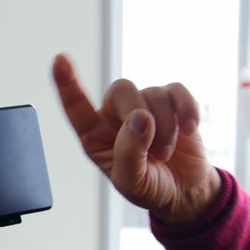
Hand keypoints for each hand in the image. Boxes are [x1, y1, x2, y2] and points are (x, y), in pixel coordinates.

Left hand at [52, 53, 220, 223]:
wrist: (183, 190)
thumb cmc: (149, 187)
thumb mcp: (132, 182)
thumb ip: (129, 153)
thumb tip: (140, 118)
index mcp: (95, 136)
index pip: (76, 107)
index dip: (67, 84)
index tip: (59, 60)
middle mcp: (115, 115)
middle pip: (120, 89)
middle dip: (140, 114)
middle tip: (156, 151)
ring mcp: (143, 105)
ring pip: (153, 93)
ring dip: (166, 127)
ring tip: (166, 154)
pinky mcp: (170, 102)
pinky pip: (177, 90)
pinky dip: (187, 109)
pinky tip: (189, 129)